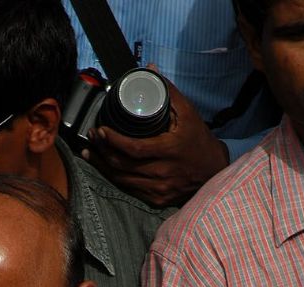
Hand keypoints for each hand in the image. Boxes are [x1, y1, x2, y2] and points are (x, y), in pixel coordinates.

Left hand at [83, 73, 228, 206]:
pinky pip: (129, 190)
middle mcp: (162, 173)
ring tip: (90, 152)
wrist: (213, 171)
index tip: (100, 130)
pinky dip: (114, 178)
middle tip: (92, 137)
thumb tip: (149, 70)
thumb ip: (168, 92)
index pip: (134, 148)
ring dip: (102, 166)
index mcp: (169, 151)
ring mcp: (158, 189)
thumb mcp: (188, 113)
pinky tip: (104, 168)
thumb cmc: (199, 140)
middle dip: (102, 151)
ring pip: (122, 180)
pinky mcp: (156, 199)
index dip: (113, 141)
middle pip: (122, 165)